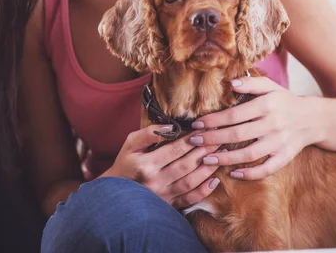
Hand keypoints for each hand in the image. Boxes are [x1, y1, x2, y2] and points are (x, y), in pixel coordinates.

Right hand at [100, 124, 221, 208]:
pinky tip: (214, 180)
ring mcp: (163, 196)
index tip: (205, 129)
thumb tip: (170, 128)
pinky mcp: (168, 206)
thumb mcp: (130, 143)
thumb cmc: (125, 163)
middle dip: (204, 150)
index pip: (174, 150)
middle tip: (218, 139)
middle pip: (186, 165)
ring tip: (219, 155)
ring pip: (190, 182)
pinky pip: (189, 200)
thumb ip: (149, 133)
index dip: (192, 139)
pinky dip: (203, 191)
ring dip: (207, 168)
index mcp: (146, 165)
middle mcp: (156, 182)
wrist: (116, 194)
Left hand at [190, 77, 316, 179]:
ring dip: (225, 158)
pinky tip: (233, 173)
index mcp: (266, 105)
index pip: (234, 114)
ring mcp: (279, 143)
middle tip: (194, 141)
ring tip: (206, 159)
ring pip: (248, 154)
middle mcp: (272, 124)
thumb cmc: (284, 100)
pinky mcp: (285, 157)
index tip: (197, 124)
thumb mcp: (269, 86)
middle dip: (213, 138)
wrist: (313, 118)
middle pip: (237, 134)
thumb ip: (251, 83)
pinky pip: (266, 169)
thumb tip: (231, 83)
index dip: (213, 120)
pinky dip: (250, 174)